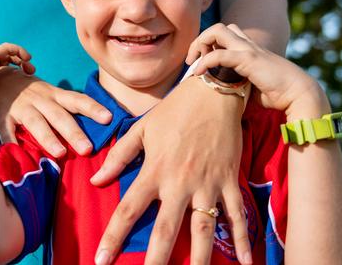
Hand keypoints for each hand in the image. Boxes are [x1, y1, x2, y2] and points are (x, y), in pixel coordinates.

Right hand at [0, 43, 34, 122]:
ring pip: (6, 52)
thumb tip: (11, 135)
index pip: (1, 73)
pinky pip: (6, 47)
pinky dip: (18, 49)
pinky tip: (27, 58)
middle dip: (19, 64)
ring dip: (20, 56)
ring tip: (30, 67)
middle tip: (30, 72)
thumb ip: (0, 119)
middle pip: (4, 60)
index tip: (26, 80)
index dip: (15, 74)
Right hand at [0, 68, 111, 156]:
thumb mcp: (50, 95)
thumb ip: (66, 110)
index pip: (77, 99)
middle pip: (59, 115)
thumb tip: (95, 128)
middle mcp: (40, 99)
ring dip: (48, 137)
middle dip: (74, 132)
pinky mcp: (2, 116)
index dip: (93, 108)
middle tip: (88, 149)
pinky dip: (12, 143)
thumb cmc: (31, 94)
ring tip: (60, 153)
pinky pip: (7, 130)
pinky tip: (19, 156)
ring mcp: (21, 107)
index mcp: (54, 94)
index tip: (109, 118)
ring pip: (36, 122)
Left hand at [90, 76, 252, 264]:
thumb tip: (96, 179)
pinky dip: (242, 239)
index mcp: (155, 170)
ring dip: (199, 260)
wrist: (213, 92)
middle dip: (156, 261)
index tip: (101, 260)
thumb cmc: (174, 110)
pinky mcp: (228, 181)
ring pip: (203, 230)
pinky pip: (236, 215)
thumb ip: (119, 155)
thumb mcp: (141, 128)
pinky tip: (245, 262)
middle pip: (166, 230)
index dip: (113, 237)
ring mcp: (207, 184)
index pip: (129, 209)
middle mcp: (180, 183)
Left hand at [187, 23, 327, 114]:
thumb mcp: (252, 88)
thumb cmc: (278, 94)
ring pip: (217, 31)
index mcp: (250, 49)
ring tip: (193, 62)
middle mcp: (248, 45)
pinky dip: (205, 61)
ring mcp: (248, 49)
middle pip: (219, 27)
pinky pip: (219, 54)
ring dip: (200, 43)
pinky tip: (199, 73)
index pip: (226, 34)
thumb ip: (238, 85)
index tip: (200, 63)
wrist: (299, 94)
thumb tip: (223, 97)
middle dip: (200, 39)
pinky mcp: (248, 59)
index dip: (210, 44)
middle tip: (192, 59)